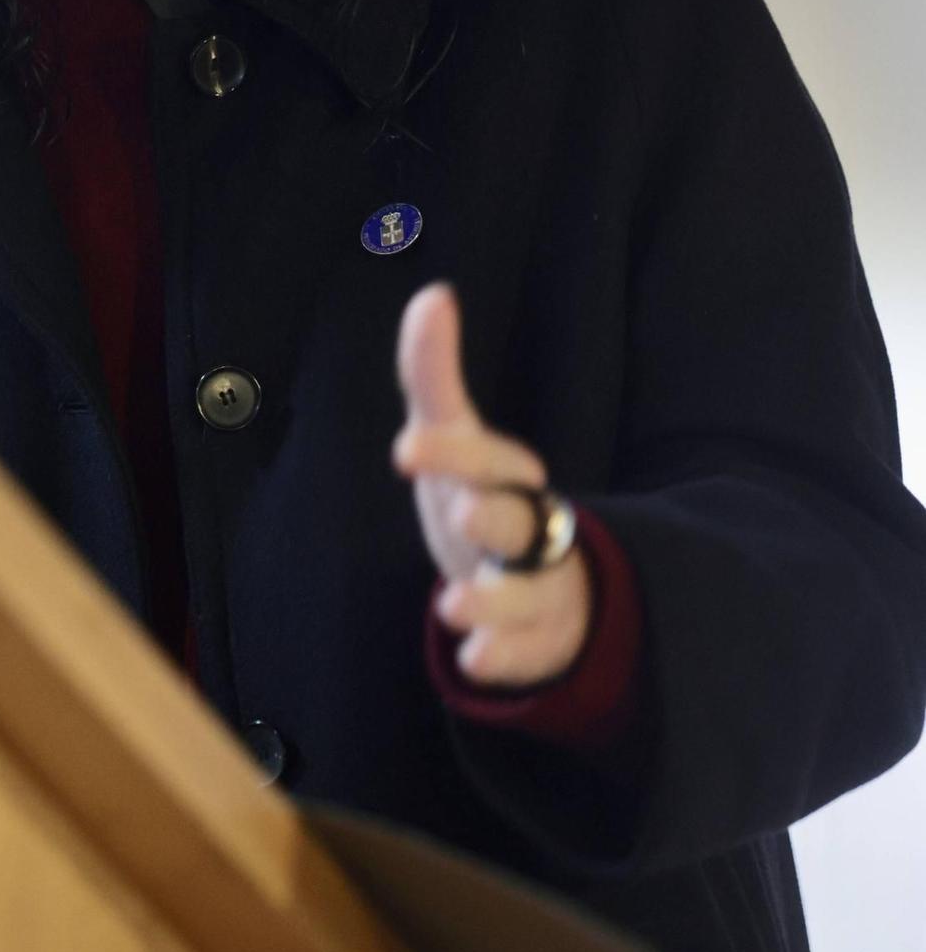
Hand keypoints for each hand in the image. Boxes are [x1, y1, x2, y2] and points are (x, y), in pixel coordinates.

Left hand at [392, 281, 592, 687]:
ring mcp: (536, 585)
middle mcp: (527, 525)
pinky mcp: (534, 639)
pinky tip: (471, 658)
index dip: (451, 452)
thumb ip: (434, 374)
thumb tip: (433, 293)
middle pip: (517, 520)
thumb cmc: (483, 496)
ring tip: (450, 606)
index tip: (407, 447)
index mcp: (506, 474)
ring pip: (524, 592)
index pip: (485, 457)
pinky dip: (500, 656)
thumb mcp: (452, 439)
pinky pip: (523, 652)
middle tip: (460, 514)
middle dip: (493, 516)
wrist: (542, 580)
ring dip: (491, 597)